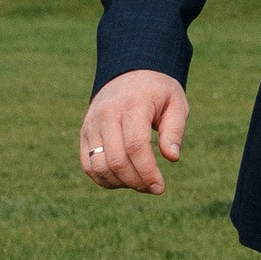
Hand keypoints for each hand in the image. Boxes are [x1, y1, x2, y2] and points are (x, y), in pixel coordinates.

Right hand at [79, 72, 187, 194]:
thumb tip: (172, 157)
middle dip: (136, 181)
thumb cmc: (158, 92)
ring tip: (140, 182)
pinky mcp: (84, 133)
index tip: (160, 187)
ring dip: (120, 183)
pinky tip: (123, 180)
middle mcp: (107, 114)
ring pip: (99, 166)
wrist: (130, 72)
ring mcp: (92, 124)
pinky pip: (88, 165)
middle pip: (116, 160)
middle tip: (153, 188)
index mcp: (133, 105)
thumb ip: (175, 130)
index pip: (135, 146)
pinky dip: (104, 179)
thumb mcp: (176, 103)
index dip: (147, 172)